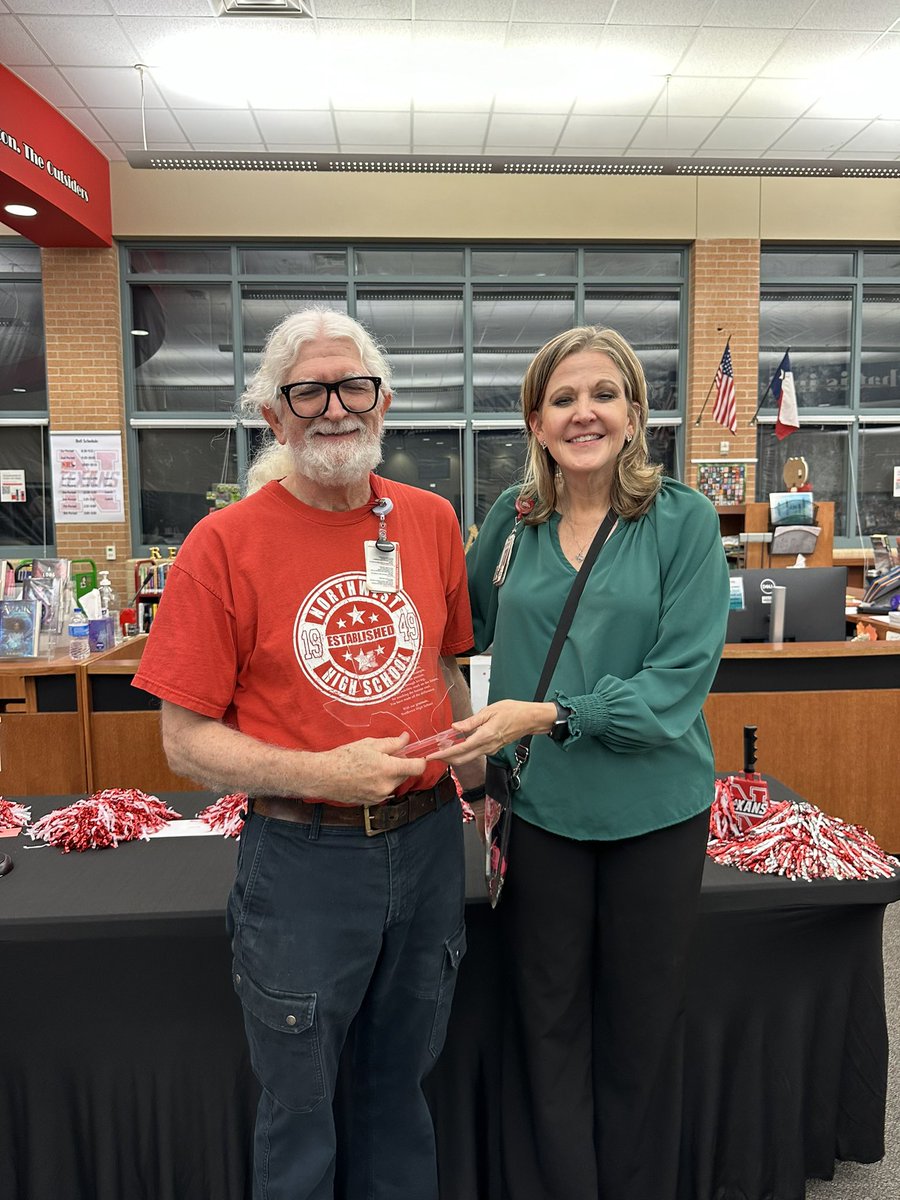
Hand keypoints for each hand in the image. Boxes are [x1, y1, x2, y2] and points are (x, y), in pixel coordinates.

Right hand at [313, 733, 426, 805]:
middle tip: (386, 755)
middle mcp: (386, 786)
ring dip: (390, 774)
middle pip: (405, 775)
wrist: (324, 776)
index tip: (417, 755)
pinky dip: (380, 782)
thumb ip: (392, 743)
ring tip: (372, 765)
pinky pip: (384, 790)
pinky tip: (366, 775)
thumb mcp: (370, 744)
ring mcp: (379, 796)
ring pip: (394, 783)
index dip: (420, 760)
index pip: (417, 768)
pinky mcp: (371, 802)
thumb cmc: (344, 758)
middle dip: (400, 764)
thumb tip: (406, 739)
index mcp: (388, 770)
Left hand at [428, 700, 555, 765]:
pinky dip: (463, 752)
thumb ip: (471, 721)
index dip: (444, 754)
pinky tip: (457, 744)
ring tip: (442, 747)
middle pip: (462, 759)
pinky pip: (475, 753)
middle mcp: (487, 746)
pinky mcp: (493, 748)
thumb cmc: (514, 711)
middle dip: (446, 758)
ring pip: (468, 758)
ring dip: (454, 755)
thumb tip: (455, 727)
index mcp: (485, 736)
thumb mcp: (489, 711)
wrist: (530, 719)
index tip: (432, 755)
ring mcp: (490, 749)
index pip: (460, 749)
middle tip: (433, 754)